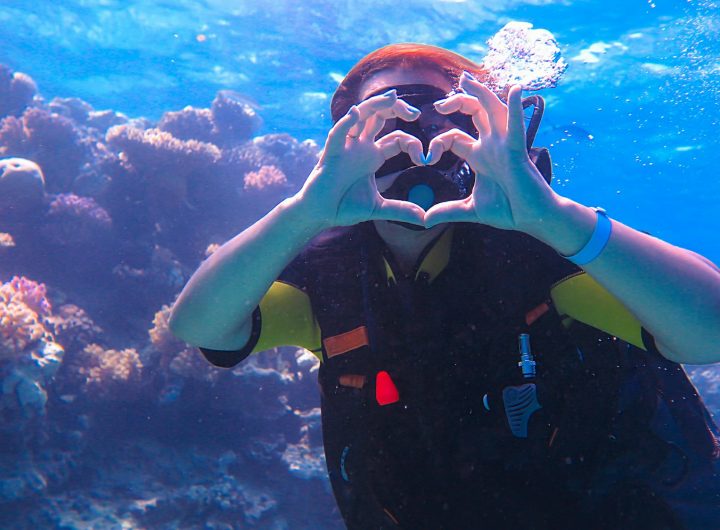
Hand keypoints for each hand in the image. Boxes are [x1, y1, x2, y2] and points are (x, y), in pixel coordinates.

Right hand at [297, 90, 425, 228]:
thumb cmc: (344, 207)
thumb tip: (424, 219)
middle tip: (415, 113)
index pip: (397, 138)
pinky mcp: (330, 154)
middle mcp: (361, 147)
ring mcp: (346, 148)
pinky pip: (337, 134)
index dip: (412, 144)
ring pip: (360, 117)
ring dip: (375, 106)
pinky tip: (355, 113)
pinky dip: (345, 123)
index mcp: (374, 156)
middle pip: (379, 117)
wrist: (320, 215)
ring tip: (392, 98)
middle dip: (396, 110)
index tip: (423, 159)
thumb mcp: (378, 208)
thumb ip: (400, 210)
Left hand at [423, 74, 555, 231]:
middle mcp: (492, 145)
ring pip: (493, 110)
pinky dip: (515, 107)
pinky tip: (515, 89)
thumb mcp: (470, 210)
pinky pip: (516, 126)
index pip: (453, 137)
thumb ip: (447, 211)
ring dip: (481, 93)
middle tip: (440, 102)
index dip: (437, 142)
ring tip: (468, 80)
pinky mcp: (518, 152)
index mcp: (479, 156)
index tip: (426, 157)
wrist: (532, 219)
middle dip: (458, 101)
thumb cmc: (508, 211)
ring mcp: (505, 145)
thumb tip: (424, 220)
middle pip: (475, 112)